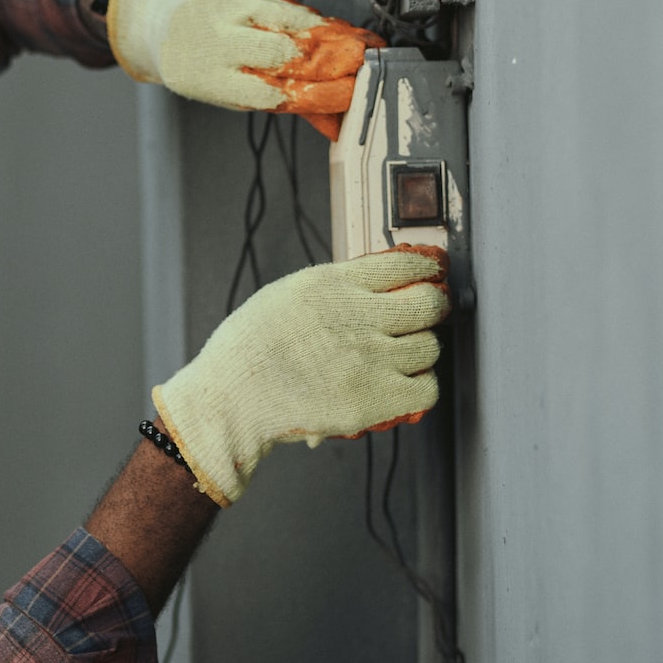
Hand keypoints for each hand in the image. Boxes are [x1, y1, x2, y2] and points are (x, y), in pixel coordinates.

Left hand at [106, 0, 383, 140]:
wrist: (158, 9)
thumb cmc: (197, 59)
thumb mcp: (227, 91)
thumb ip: (279, 102)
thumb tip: (332, 121)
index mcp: (209, 78)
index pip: (272, 92)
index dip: (317, 95)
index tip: (349, 95)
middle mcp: (215, 37)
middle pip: (286, 52)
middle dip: (331, 60)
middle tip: (364, 65)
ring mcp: (228, 2)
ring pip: (293, 19)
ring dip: (331, 34)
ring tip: (357, 45)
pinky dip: (309, 15)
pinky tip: (325, 25)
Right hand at [153, 245, 448, 506]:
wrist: (231, 398)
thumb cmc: (248, 349)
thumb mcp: (287, 294)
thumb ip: (333, 288)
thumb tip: (375, 284)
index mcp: (334, 284)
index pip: (405, 263)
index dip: (426, 268)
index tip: (431, 274)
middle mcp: (358, 316)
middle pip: (429, 304)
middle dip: (432, 309)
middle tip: (424, 316)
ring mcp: (370, 359)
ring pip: (430, 348)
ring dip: (420, 352)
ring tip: (401, 357)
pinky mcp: (375, 399)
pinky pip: (426, 389)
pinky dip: (420, 388)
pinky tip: (402, 386)